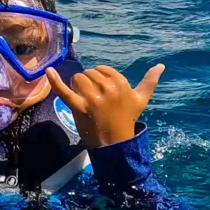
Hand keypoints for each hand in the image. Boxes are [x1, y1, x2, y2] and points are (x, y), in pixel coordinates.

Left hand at [46, 64, 164, 147]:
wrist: (116, 143)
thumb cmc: (127, 119)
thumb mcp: (141, 100)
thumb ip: (150, 82)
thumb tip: (161, 66)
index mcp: (121, 84)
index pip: (102, 69)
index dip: (99, 79)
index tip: (103, 93)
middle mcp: (108, 88)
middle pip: (88, 74)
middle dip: (88, 84)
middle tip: (94, 100)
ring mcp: (93, 98)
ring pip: (78, 79)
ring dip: (77, 87)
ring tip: (84, 100)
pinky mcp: (79, 107)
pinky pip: (64, 91)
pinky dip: (55, 81)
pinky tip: (48, 71)